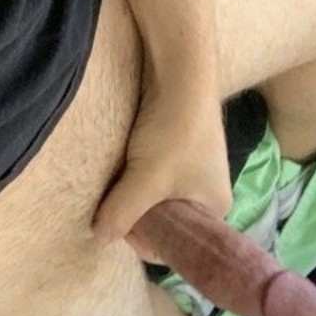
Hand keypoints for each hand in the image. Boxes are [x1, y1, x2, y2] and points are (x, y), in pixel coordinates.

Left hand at [92, 70, 232, 261]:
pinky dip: (137, 169)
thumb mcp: (145, 180)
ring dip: (134, 189)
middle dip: (137, 212)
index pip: (175, 243)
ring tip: (118, 177)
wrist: (179, 73)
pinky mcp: (180, 145)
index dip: (142, 238)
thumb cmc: (172, 133)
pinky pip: (155, 171)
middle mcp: (210, 190)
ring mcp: (195, 166)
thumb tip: (99, 237)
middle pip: (165, 218)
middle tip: (114, 198)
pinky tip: (125, 159)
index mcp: (216, 208)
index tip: (116, 219)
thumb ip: (121, 214)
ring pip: (156, 193)